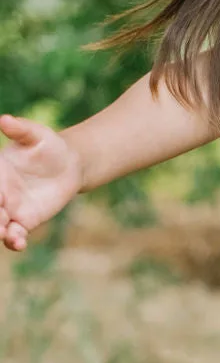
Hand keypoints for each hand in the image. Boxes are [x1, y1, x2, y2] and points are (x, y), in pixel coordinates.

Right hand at [0, 114, 84, 251]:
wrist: (69, 165)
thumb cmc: (49, 146)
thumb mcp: (37, 135)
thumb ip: (21, 129)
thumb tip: (5, 120)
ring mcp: (10, 209)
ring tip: (3, 233)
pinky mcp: (25, 222)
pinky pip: (15, 235)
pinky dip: (13, 241)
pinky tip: (18, 242)